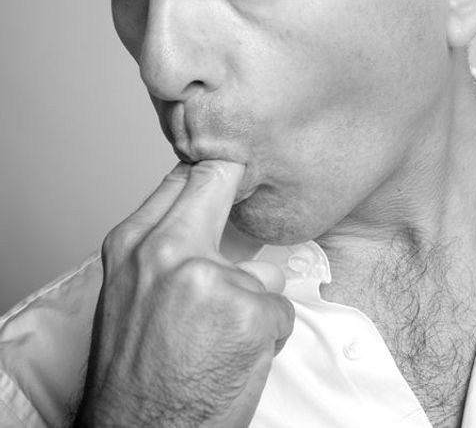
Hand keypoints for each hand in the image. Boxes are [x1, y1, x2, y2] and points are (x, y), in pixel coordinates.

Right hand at [74, 161, 293, 427]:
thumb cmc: (135, 374)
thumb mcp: (129, 293)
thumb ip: (163, 246)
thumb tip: (204, 207)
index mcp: (133, 245)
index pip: (181, 178)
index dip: (212, 170)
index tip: (231, 168)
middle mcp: (167, 251)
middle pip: (221, 182)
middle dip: (241, 186)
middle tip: (252, 196)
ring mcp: (210, 279)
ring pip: (261, 270)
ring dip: (254, 301)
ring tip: (220, 337)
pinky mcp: (248, 312)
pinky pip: (279, 309)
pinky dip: (268, 336)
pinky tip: (236, 357)